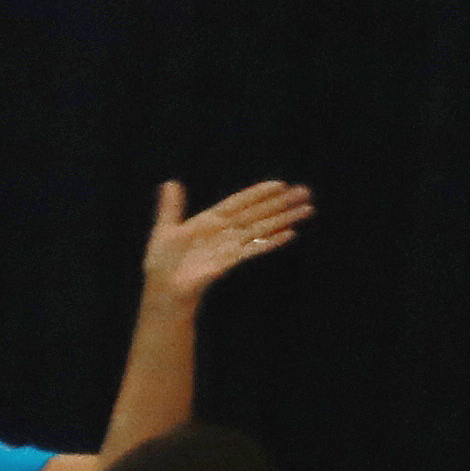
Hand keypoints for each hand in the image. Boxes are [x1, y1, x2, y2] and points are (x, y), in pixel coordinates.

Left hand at [140, 176, 314, 303]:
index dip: (258, 193)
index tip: (280, 184)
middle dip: (280, 203)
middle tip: (305, 192)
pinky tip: (290, 233)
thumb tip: (171, 182)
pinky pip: (253, 248)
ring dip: (284, 218)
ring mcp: (229, 246)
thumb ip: (171, 207)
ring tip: (307, 209)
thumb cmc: (163, 262)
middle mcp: (224, 231)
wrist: (163, 289)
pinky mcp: (230, 261)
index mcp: (209, 220)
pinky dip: (270, 241)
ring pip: (261, 228)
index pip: (238, 202)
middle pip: (257, 213)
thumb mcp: (165, 230)